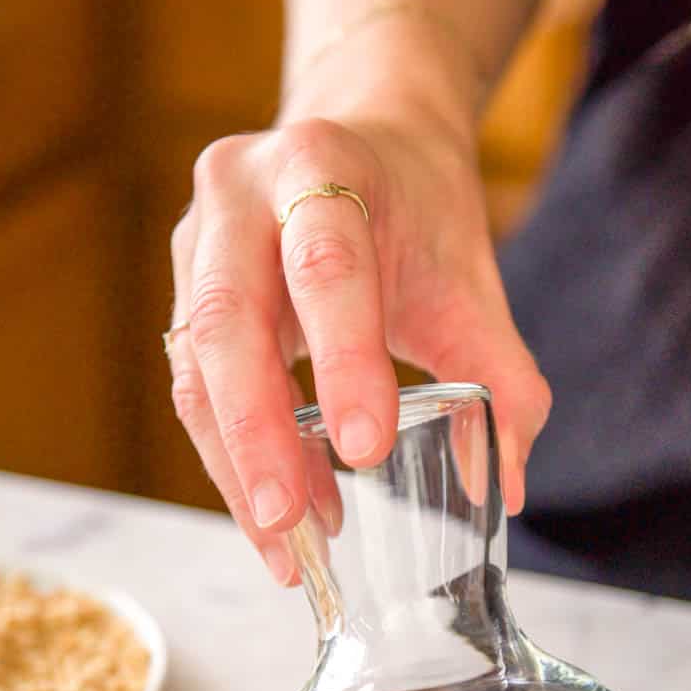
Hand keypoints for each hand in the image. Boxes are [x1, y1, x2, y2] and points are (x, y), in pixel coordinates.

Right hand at [167, 109, 550, 583]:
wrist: (366, 147)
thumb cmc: (417, 214)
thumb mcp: (471, 283)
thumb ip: (501, 378)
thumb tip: (508, 483)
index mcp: (321, 164)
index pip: (326, 268)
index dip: (341, 361)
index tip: (363, 449)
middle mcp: (240, 193)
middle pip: (229, 319)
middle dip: (255, 432)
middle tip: (289, 520)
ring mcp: (196, 240)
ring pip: (197, 366)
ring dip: (236, 464)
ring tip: (288, 544)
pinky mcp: (182, 291)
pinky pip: (194, 387)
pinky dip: (232, 458)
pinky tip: (279, 513)